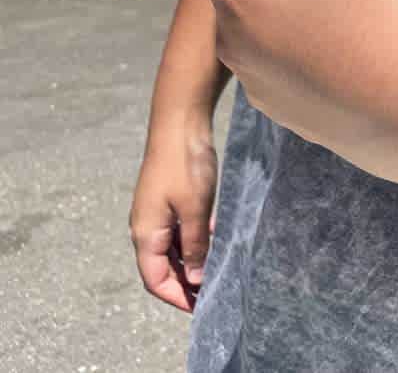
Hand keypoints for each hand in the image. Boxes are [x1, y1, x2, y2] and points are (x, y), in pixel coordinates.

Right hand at [129, 113, 217, 311]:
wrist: (180, 123)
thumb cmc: (185, 165)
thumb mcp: (194, 209)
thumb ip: (194, 245)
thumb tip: (193, 278)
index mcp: (145, 234)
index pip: (155, 280)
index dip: (177, 297)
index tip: (202, 307)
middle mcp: (146, 226)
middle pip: (163, 267)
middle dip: (186, 283)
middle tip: (214, 292)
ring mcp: (157, 212)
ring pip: (173, 248)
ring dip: (193, 262)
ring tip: (218, 271)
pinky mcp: (169, 199)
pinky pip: (180, 230)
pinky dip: (196, 241)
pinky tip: (216, 241)